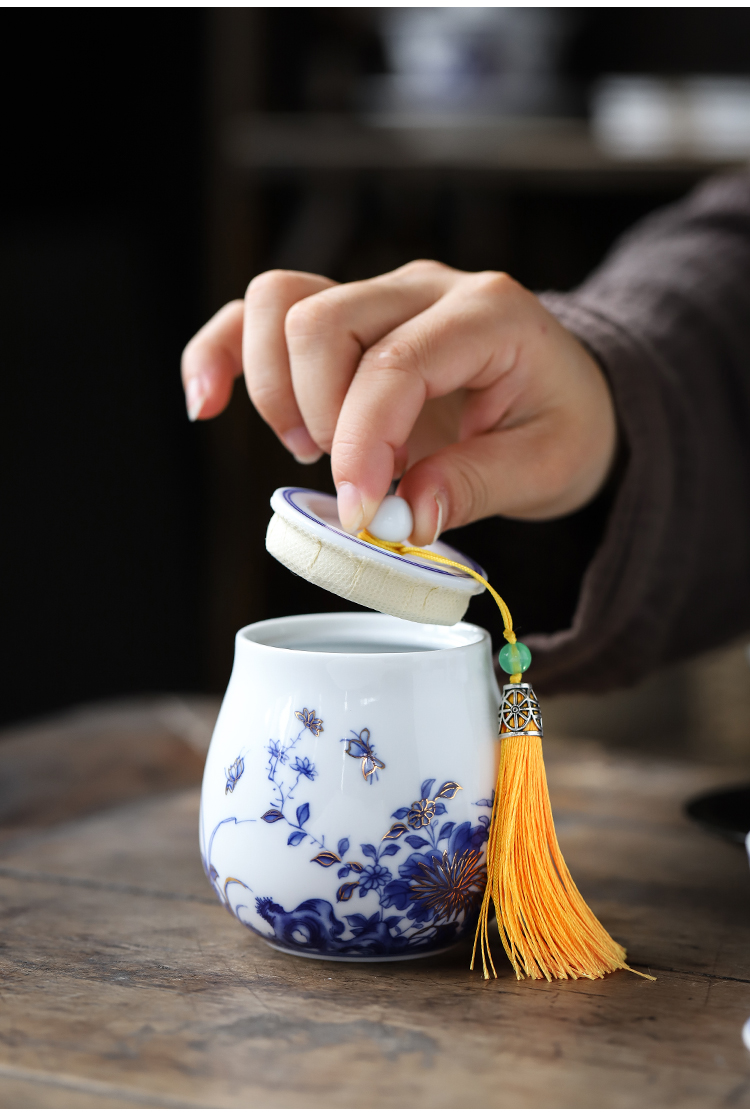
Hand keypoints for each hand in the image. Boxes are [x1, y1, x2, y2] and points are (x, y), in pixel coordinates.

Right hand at [181, 261, 616, 545]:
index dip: (364, 443)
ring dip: (276, 389)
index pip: (397, 363)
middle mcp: (424, 288)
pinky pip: (260, 315)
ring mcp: (379, 296)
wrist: (567, 394)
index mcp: (488, 313)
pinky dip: (224, 354)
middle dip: (320, 417)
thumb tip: (406, 518)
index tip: (362, 512)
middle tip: (354, 485)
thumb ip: (477, 486)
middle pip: (322, 321)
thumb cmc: (562, 422)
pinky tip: (205, 404)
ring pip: (281, 304)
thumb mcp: (549, 465)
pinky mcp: (344, 319)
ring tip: (311, 449)